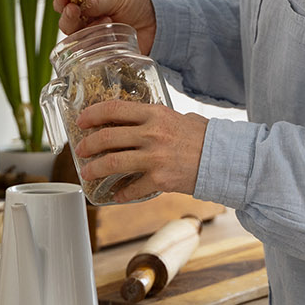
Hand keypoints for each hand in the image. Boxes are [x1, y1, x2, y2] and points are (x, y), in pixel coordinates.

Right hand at [53, 0, 156, 53]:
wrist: (158, 23)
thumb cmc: (135, 7)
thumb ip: (98, 1)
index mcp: (86, 10)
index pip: (65, 6)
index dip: (61, 1)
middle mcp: (86, 27)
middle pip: (67, 26)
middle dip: (68, 17)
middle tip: (74, 9)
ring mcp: (94, 43)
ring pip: (78, 42)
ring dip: (88, 30)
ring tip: (108, 20)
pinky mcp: (104, 58)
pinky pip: (93, 58)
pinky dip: (98, 49)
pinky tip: (109, 40)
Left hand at [73, 99, 208, 201]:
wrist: (224, 159)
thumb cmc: (204, 137)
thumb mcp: (178, 117)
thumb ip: (157, 118)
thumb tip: (138, 120)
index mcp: (155, 114)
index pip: (115, 108)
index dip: (93, 114)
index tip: (81, 120)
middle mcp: (152, 133)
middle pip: (108, 137)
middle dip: (88, 145)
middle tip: (80, 150)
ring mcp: (154, 157)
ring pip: (113, 163)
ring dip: (95, 169)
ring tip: (87, 172)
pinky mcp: (159, 179)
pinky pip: (132, 188)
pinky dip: (121, 193)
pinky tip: (116, 196)